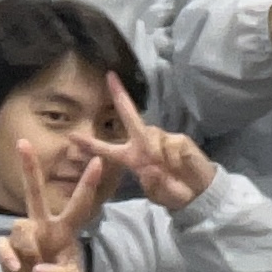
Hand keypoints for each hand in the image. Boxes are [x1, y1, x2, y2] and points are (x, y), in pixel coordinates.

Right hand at [0, 142, 106, 271]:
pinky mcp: (6, 249)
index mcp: (65, 230)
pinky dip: (9, 256)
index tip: (99, 160)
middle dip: (29, 168)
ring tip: (33, 268)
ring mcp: (24, 237)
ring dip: (29, 247)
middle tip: (23, 142)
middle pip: (35, 193)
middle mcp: (43, 227)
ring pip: (21, 226)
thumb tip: (38, 268)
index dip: (88, 183)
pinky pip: (4, 245)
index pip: (79, 205)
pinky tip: (16, 268)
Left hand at [71, 72, 215, 210]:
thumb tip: (150, 168)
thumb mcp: (158, 194)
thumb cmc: (174, 192)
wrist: (199, 193)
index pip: (107, 149)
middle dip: (120, 96)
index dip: (89, 143)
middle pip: (130, 117)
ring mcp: (162, 139)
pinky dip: (173, 159)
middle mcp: (144, 144)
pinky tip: (179, 166)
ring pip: (152, 137)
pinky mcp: (179, 139)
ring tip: (169, 171)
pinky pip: (170, 145)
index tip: (71, 136)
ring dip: (157, 155)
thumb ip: (151, 183)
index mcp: (132, 158)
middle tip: (110, 77)